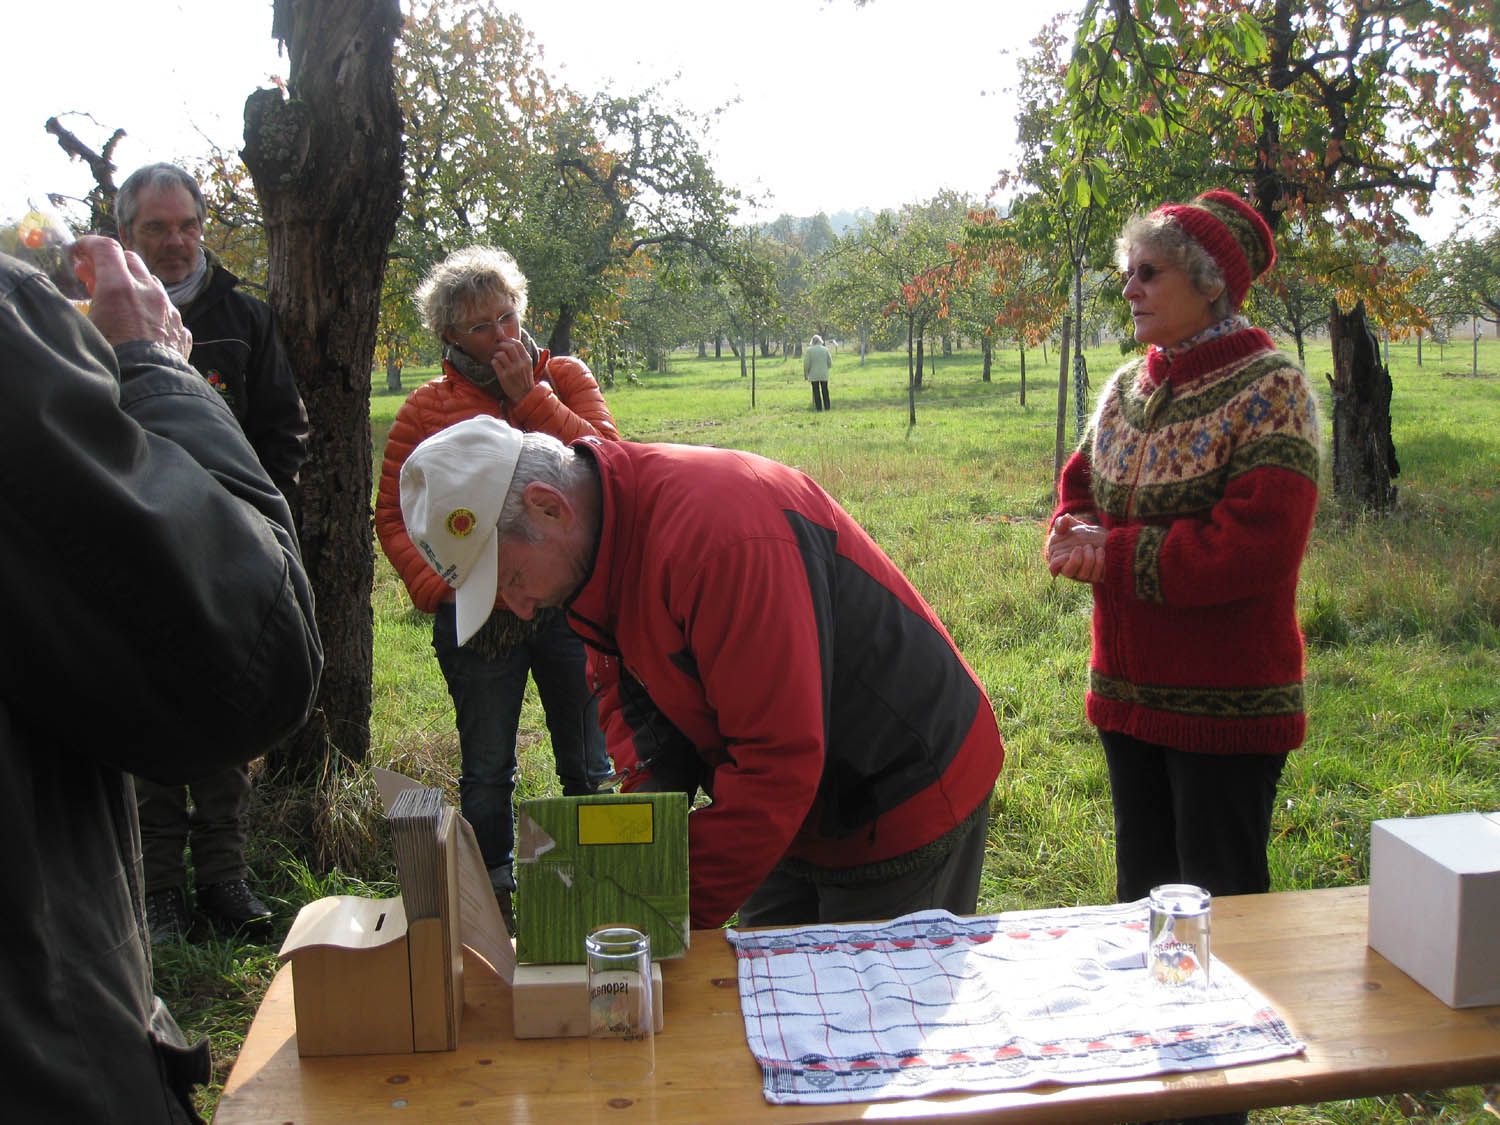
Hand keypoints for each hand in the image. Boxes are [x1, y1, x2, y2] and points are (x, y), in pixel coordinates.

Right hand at [72, 236, 192, 358]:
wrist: (148, 389)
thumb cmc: (111, 361)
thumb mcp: (85, 327)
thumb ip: (84, 302)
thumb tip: (82, 292)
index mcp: (121, 287)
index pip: (106, 247)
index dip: (88, 244)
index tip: (78, 252)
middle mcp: (150, 293)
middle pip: (131, 260)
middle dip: (111, 262)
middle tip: (92, 275)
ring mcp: (170, 311)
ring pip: (152, 284)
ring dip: (134, 284)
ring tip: (117, 300)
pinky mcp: (181, 330)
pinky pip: (165, 311)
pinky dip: (151, 310)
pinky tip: (140, 324)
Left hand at [490, 336, 536, 401]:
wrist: (524, 395)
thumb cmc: (524, 379)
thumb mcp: (527, 366)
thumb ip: (521, 355)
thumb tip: (511, 342)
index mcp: (527, 360)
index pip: (518, 344)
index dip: (509, 339)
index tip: (504, 340)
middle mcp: (520, 364)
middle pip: (509, 346)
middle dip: (501, 344)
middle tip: (498, 347)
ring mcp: (511, 371)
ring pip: (500, 354)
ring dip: (496, 354)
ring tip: (497, 358)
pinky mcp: (503, 377)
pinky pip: (495, 363)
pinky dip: (493, 361)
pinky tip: (495, 364)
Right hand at [1045, 512, 1106, 582]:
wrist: (1101, 539)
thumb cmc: (1080, 535)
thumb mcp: (1070, 527)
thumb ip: (1062, 523)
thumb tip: (1064, 519)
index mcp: (1057, 558)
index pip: (1054, 565)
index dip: (1063, 558)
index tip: (1074, 548)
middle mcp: (1067, 569)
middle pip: (1068, 571)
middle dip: (1078, 557)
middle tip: (1085, 546)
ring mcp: (1080, 575)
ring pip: (1083, 574)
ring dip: (1090, 558)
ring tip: (1095, 548)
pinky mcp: (1092, 577)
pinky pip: (1095, 576)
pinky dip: (1100, 562)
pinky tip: (1101, 551)